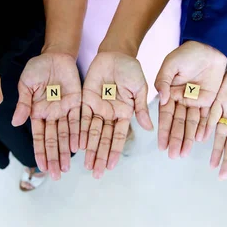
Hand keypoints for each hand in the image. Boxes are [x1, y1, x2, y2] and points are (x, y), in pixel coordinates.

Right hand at [12, 52, 81, 179]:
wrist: (55, 54)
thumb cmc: (37, 68)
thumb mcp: (26, 84)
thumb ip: (23, 103)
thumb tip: (15, 122)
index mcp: (36, 112)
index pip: (38, 137)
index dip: (40, 151)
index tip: (40, 167)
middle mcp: (51, 115)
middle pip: (53, 140)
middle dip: (54, 157)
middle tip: (56, 175)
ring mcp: (64, 110)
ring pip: (65, 135)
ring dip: (66, 151)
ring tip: (67, 167)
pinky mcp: (77, 102)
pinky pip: (78, 120)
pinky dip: (78, 134)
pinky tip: (78, 147)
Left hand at [81, 52, 153, 178]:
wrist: (116, 53)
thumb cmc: (131, 69)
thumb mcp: (140, 88)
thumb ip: (141, 108)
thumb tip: (149, 128)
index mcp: (124, 113)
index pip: (118, 136)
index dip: (115, 151)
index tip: (111, 166)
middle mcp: (110, 114)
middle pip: (104, 139)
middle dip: (100, 156)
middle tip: (96, 173)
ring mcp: (98, 108)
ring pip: (92, 133)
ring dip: (90, 149)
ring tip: (87, 166)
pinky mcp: (86, 100)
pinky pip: (81, 118)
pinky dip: (79, 132)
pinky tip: (77, 146)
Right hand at [154, 41, 226, 158]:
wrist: (207, 46)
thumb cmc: (185, 54)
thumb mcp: (170, 65)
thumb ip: (164, 82)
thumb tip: (162, 99)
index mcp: (170, 94)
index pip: (166, 116)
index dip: (164, 131)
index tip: (161, 145)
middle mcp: (181, 101)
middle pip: (178, 124)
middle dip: (176, 140)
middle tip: (173, 155)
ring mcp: (196, 102)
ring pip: (192, 124)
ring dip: (188, 138)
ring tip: (184, 153)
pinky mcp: (210, 101)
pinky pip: (207, 117)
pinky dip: (204, 128)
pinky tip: (200, 140)